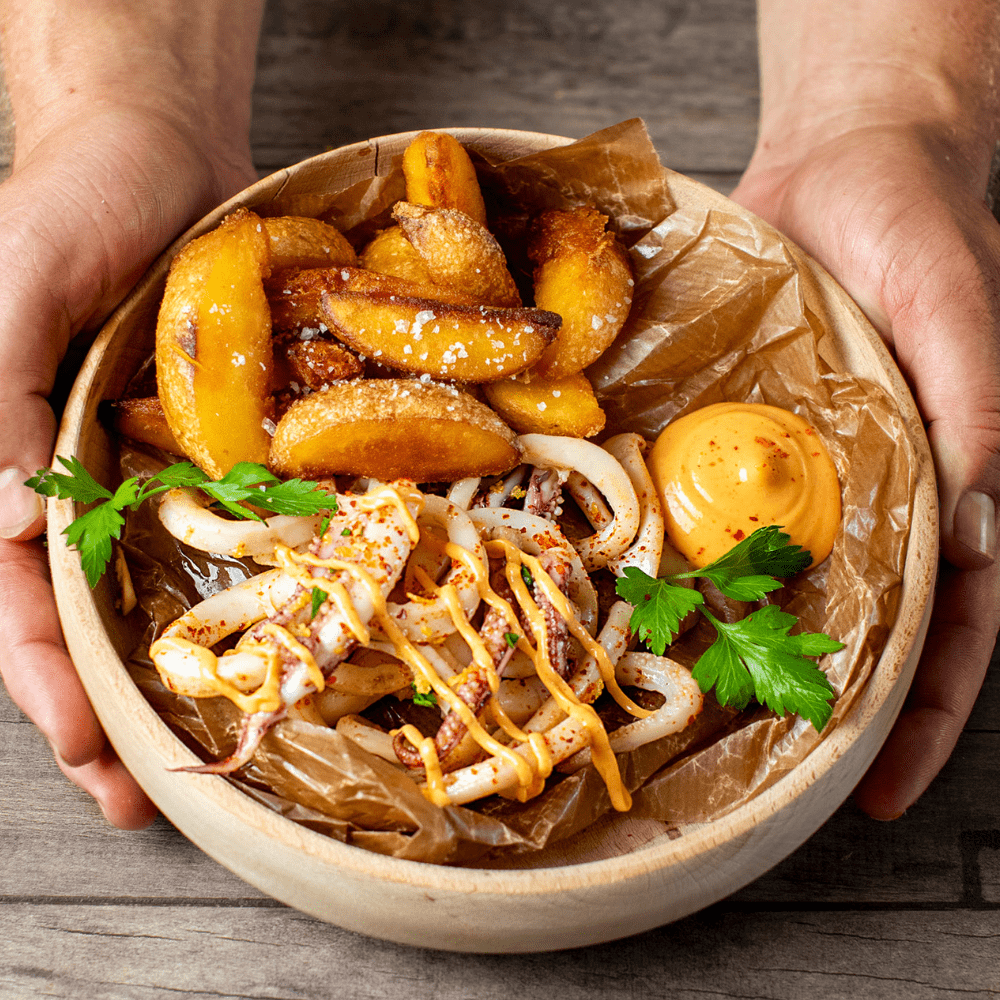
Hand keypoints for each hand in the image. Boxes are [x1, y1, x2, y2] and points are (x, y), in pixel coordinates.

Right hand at [0, 103, 256, 826]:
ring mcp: (146, 461)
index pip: (15, 591)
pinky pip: (222, 516)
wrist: (156, 147)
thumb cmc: (68, 197)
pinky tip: (273, 626)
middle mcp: (74, 473)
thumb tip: (4, 517)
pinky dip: (235, 576)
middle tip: (147, 797)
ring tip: (206, 747)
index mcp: (8, 452)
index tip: (87, 754)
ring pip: (150, 581)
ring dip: (170, 665)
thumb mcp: (9, 280)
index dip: (46, 676)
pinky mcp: (213, 435)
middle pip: (80, 612)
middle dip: (103, 706)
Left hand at [732, 122, 999, 817]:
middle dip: (826, 698)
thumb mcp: (959, 310)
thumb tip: (980, 537)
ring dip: (749, 641)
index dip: (927, 708)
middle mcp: (868, 487)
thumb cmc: (921, 227)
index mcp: (941, 478)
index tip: (885, 787)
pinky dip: (694, 549)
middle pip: (854, 615)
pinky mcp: (741, 427)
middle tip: (772, 778)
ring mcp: (799, 465)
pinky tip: (652, 595)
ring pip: (780, 571)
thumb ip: (976, 414)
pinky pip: (716, 499)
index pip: (950, 619)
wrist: (843, 158)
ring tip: (700, 717)